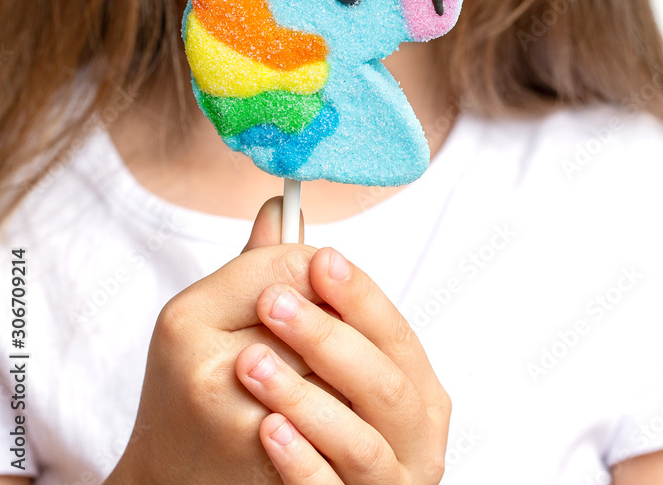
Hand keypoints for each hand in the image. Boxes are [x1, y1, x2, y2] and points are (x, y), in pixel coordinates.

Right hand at [105, 197, 337, 484]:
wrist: (169, 482)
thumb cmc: (194, 387)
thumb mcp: (209, 316)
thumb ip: (256, 262)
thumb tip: (282, 202)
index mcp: (188, 318)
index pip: (289, 265)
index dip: (322, 268)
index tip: (327, 277)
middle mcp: (209, 370)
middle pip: (319, 318)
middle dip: (341, 323)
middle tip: (345, 328)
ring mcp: (242, 425)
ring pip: (338, 371)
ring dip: (355, 371)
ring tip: (349, 374)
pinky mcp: (274, 468)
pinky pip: (342, 424)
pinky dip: (354, 416)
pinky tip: (348, 415)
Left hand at [235, 246, 450, 483]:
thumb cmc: (299, 413)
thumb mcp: (305, 350)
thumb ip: (291, 284)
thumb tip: (276, 208)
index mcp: (414, 385)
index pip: (394, 333)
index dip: (360, 295)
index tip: (318, 259)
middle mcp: (416, 438)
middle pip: (384, 383)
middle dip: (328, 339)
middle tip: (272, 304)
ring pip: (362, 444)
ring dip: (306, 400)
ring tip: (251, 364)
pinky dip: (303, 464)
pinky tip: (267, 431)